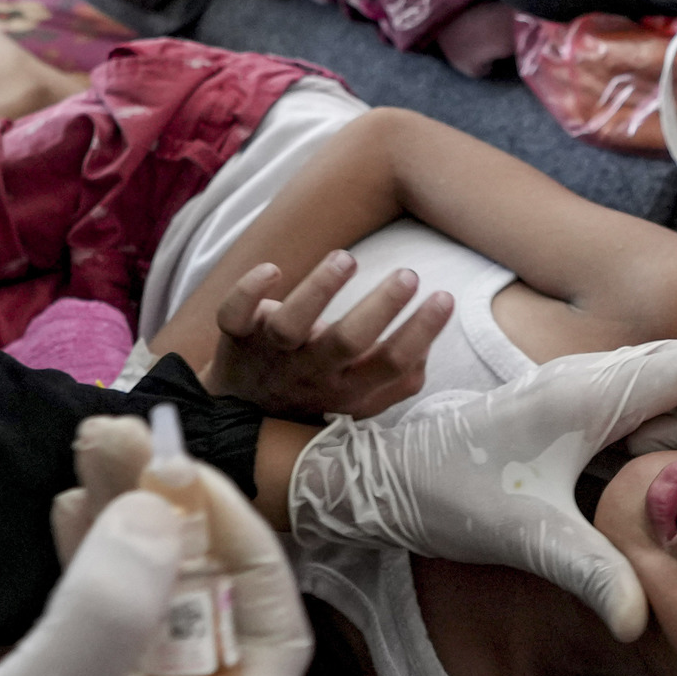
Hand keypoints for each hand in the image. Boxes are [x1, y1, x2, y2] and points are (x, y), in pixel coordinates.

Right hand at [0, 429, 306, 675]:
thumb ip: (103, 616)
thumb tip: (163, 510)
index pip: (267, 641)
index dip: (240, 550)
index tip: (179, 478)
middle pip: (198, 613)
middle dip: (167, 523)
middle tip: (114, 434)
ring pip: (138, 610)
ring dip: (119, 531)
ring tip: (84, 448)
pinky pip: (81, 629)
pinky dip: (77, 569)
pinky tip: (59, 514)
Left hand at [201, 251, 452, 421]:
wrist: (239, 417)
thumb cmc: (315, 395)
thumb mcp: (360, 401)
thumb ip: (398, 379)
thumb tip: (427, 343)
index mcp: (346, 389)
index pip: (390, 365)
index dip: (420, 333)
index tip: (443, 297)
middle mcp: (310, 372)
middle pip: (346, 342)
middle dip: (380, 308)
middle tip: (409, 275)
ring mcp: (271, 354)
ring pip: (290, 325)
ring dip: (319, 289)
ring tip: (348, 258)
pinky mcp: (236, 336)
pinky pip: (233, 314)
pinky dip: (249, 291)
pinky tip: (273, 270)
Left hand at [282, 340, 676, 642]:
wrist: (373, 481)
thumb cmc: (444, 492)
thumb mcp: (525, 537)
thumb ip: (590, 573)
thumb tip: (639, 624)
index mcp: (586, 390)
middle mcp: (584, 382)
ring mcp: (570, 399)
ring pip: (657, 406)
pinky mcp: (558, 422)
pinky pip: (627, 425)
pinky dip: (647, 457)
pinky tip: (640, 510)